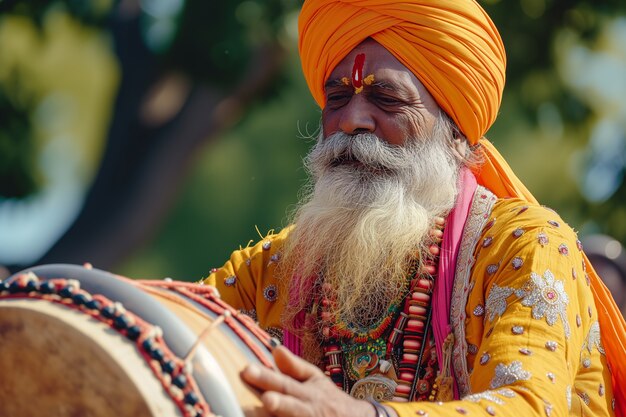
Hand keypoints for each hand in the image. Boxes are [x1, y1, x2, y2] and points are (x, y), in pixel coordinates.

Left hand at [241, 345, 388, 416]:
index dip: (266, 378)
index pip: (284, 383)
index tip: (247, 370)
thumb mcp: (314, 380)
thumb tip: (275, 349)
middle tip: (266, 398)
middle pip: (290, 406)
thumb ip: (294, 367)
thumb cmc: (327, 398)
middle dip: (278, 403)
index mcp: (307, 392)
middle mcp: (308, 410)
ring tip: (259, 410)